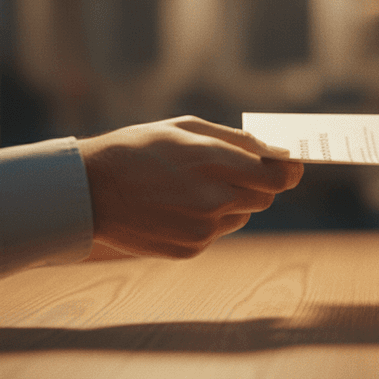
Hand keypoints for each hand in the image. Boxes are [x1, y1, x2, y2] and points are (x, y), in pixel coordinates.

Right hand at [78, 116, 303, 258]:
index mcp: (215, 162)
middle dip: (257, 184)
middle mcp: (214, 199)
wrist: (88, 192)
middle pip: (265, 197)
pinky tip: (177, 207)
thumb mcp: (185, 129)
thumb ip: (238, 141)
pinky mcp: (192, 249)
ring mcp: (203, 228)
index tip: (291, 166)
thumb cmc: (138, 150)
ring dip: (231, 202)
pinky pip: (217, 233)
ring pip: (243, 215)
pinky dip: (208, 220)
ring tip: (192, 188)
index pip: (279, 176)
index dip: (289, 171)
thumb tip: (278, 152)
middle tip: (232, 172)